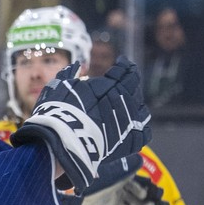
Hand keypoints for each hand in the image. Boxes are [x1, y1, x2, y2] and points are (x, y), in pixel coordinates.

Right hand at [10, 58, 151, 194]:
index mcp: (111, 84)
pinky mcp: (131, 141)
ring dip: (134, 107)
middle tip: (118, 88)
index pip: (126, 69)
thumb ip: (69, 74)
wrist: (63, 140)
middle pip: (134, 88)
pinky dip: (139, 129)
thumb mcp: (60, 86)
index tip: (121, 63)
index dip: (123, 65)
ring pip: (142, 110)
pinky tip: (130, 128)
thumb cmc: (59, 111)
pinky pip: (144, 133)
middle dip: (127, 86)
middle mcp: (125, 100)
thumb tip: (77, 65)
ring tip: (125, 109)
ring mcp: (130, 121)